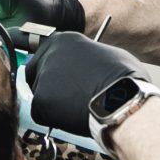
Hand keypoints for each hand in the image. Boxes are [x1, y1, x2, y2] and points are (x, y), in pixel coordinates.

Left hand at [23, 32, 146, 137]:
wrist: (123, 101)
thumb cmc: (125, 79)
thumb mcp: (109, 54)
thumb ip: (88, 57)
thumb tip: (87, 64)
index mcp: (65, 40)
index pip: (48, 52)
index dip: (54, 68)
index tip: (60, 78)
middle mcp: (49, 54)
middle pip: (35, 71)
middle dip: (45, 85)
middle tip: (63, 97)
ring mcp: (43, 77)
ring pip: (39, 94)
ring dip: (53, 104)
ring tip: (77, 108)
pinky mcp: (40, 101)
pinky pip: (40, 113)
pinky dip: (53, 119)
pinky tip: (73, 117)